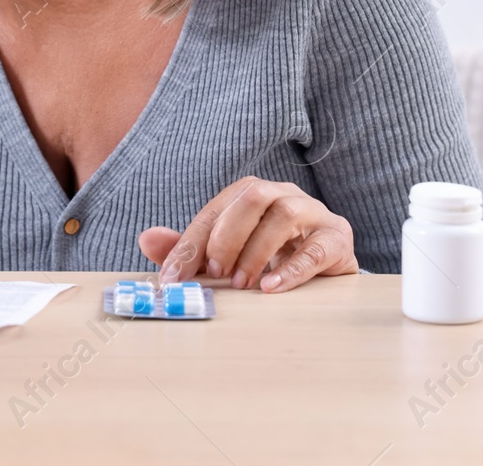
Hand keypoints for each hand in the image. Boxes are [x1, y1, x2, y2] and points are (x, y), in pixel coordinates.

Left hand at [138, 177, 356, 292]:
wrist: (326, 265)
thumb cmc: (270, 255)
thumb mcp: (225, 254)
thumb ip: (189, 249)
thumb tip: (146, 240)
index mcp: (250, 194)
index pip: (215, 211)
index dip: (190, 244)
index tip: (172, 278)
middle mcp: (282, 194)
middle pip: (252, 197)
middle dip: (226, 237)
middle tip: (215, 274)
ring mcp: (313, 212)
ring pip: (284, 214)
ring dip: (256, 251)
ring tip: (242, 285)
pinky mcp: (337, 238)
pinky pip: (317, 248)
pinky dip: (291, 269)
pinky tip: (271, 288)